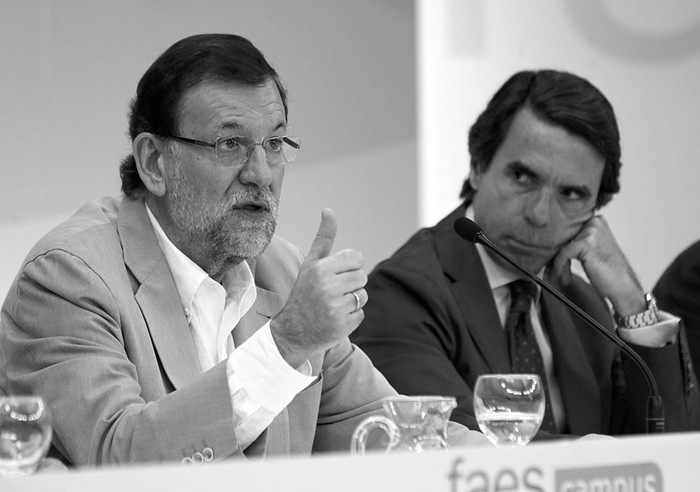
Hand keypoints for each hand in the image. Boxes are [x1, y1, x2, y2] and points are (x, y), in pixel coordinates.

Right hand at [271, 208, 367, 367]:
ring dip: (352, 301)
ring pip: (362, 295)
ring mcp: (334, 308)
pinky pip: (361, 314)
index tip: (336, 274)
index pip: (357, 258)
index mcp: (320, 269)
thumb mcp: (310, 263)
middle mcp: (326, 288)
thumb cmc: (304, 293)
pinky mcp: (341, 327)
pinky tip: (335, 318)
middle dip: (351, 284)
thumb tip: (328, 209)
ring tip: (333, 305)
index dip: (349, 266)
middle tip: (332, 292)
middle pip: (361, 277)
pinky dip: (351, 317)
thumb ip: (323, 238)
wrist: (291, 332)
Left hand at [551, 214, 645, 315]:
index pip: (566, 232)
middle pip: (561, 238)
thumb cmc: (608, 272)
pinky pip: (563, 254)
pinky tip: (565, 278)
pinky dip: (560, 268)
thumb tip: (549, 246)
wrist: (624, 287)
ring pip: (560, 246)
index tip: (554, 264)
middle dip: (556, 256)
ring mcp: (591, 231)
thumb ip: (574, 244)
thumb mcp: (590, 252)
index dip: (557, 248)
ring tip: (564, 277)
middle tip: (555, 272)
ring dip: (559, 265)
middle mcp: (594, 222)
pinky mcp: (586, 243)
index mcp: (595, 221)